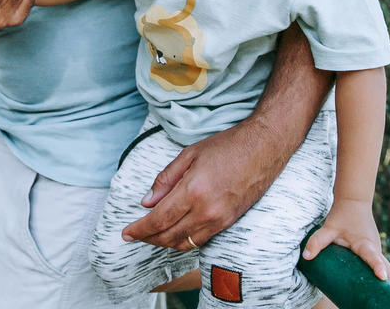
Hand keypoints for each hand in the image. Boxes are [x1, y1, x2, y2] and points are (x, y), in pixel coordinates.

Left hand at [121, 118, 281, 249]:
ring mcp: (220, 220)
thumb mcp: (189, 154)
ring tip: (150, 235)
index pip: (158, 220)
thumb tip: (146, 202)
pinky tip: (173, 233)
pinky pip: (200, 240)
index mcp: (193, 191)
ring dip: (164, 242)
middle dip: (147, 238)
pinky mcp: (229, 223)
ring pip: (184, 243)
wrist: (264, 148)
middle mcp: (206, 211)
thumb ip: (165, 180)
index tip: (126, 233)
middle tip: (134, 234)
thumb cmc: (227, 146)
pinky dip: (183, 241)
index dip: (139, 229)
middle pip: (168, 236)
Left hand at [302, 199, 389, 282]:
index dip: (377, 267)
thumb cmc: (342, 215)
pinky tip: (383, 290)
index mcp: (365, 243)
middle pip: (386, 267)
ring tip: (389, 298)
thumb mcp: (329, 227)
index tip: (382, 277)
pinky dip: (384, 275)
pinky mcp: (375, 251)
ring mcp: (377, 250)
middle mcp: (375, 248)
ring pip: (387, 267)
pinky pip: (381, 265)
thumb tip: (306, 257)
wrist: (354, 201)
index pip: (372, 257)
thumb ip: (318, 241)